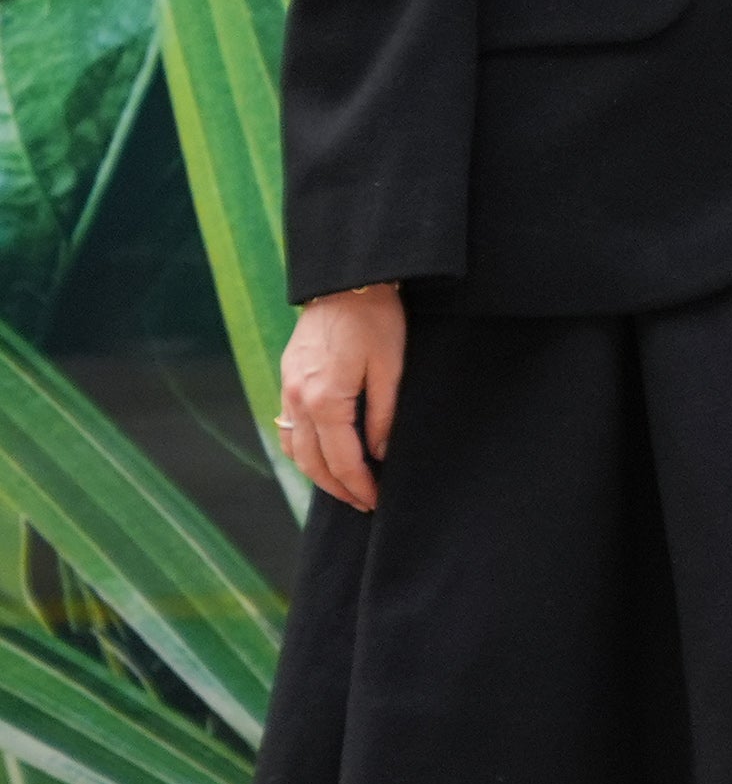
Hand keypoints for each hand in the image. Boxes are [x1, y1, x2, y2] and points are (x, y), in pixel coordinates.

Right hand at [279, 285, 406, 511]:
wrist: (346, 281)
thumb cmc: (376, 320)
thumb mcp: (391, 367)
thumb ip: (384, 415)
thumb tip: (379, 453)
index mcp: (325, 400)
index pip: (341, 460)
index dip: (359, 485)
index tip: (375, 502)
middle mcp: (298, 400)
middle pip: (312, 461)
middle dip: (338, 487)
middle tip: (362, 502)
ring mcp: (288, 389)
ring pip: (295, 448)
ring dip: (316, 473)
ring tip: (343, 486)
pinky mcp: (288, 378)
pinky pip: (288, 427)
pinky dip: (302, 449)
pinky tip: (319, 455)